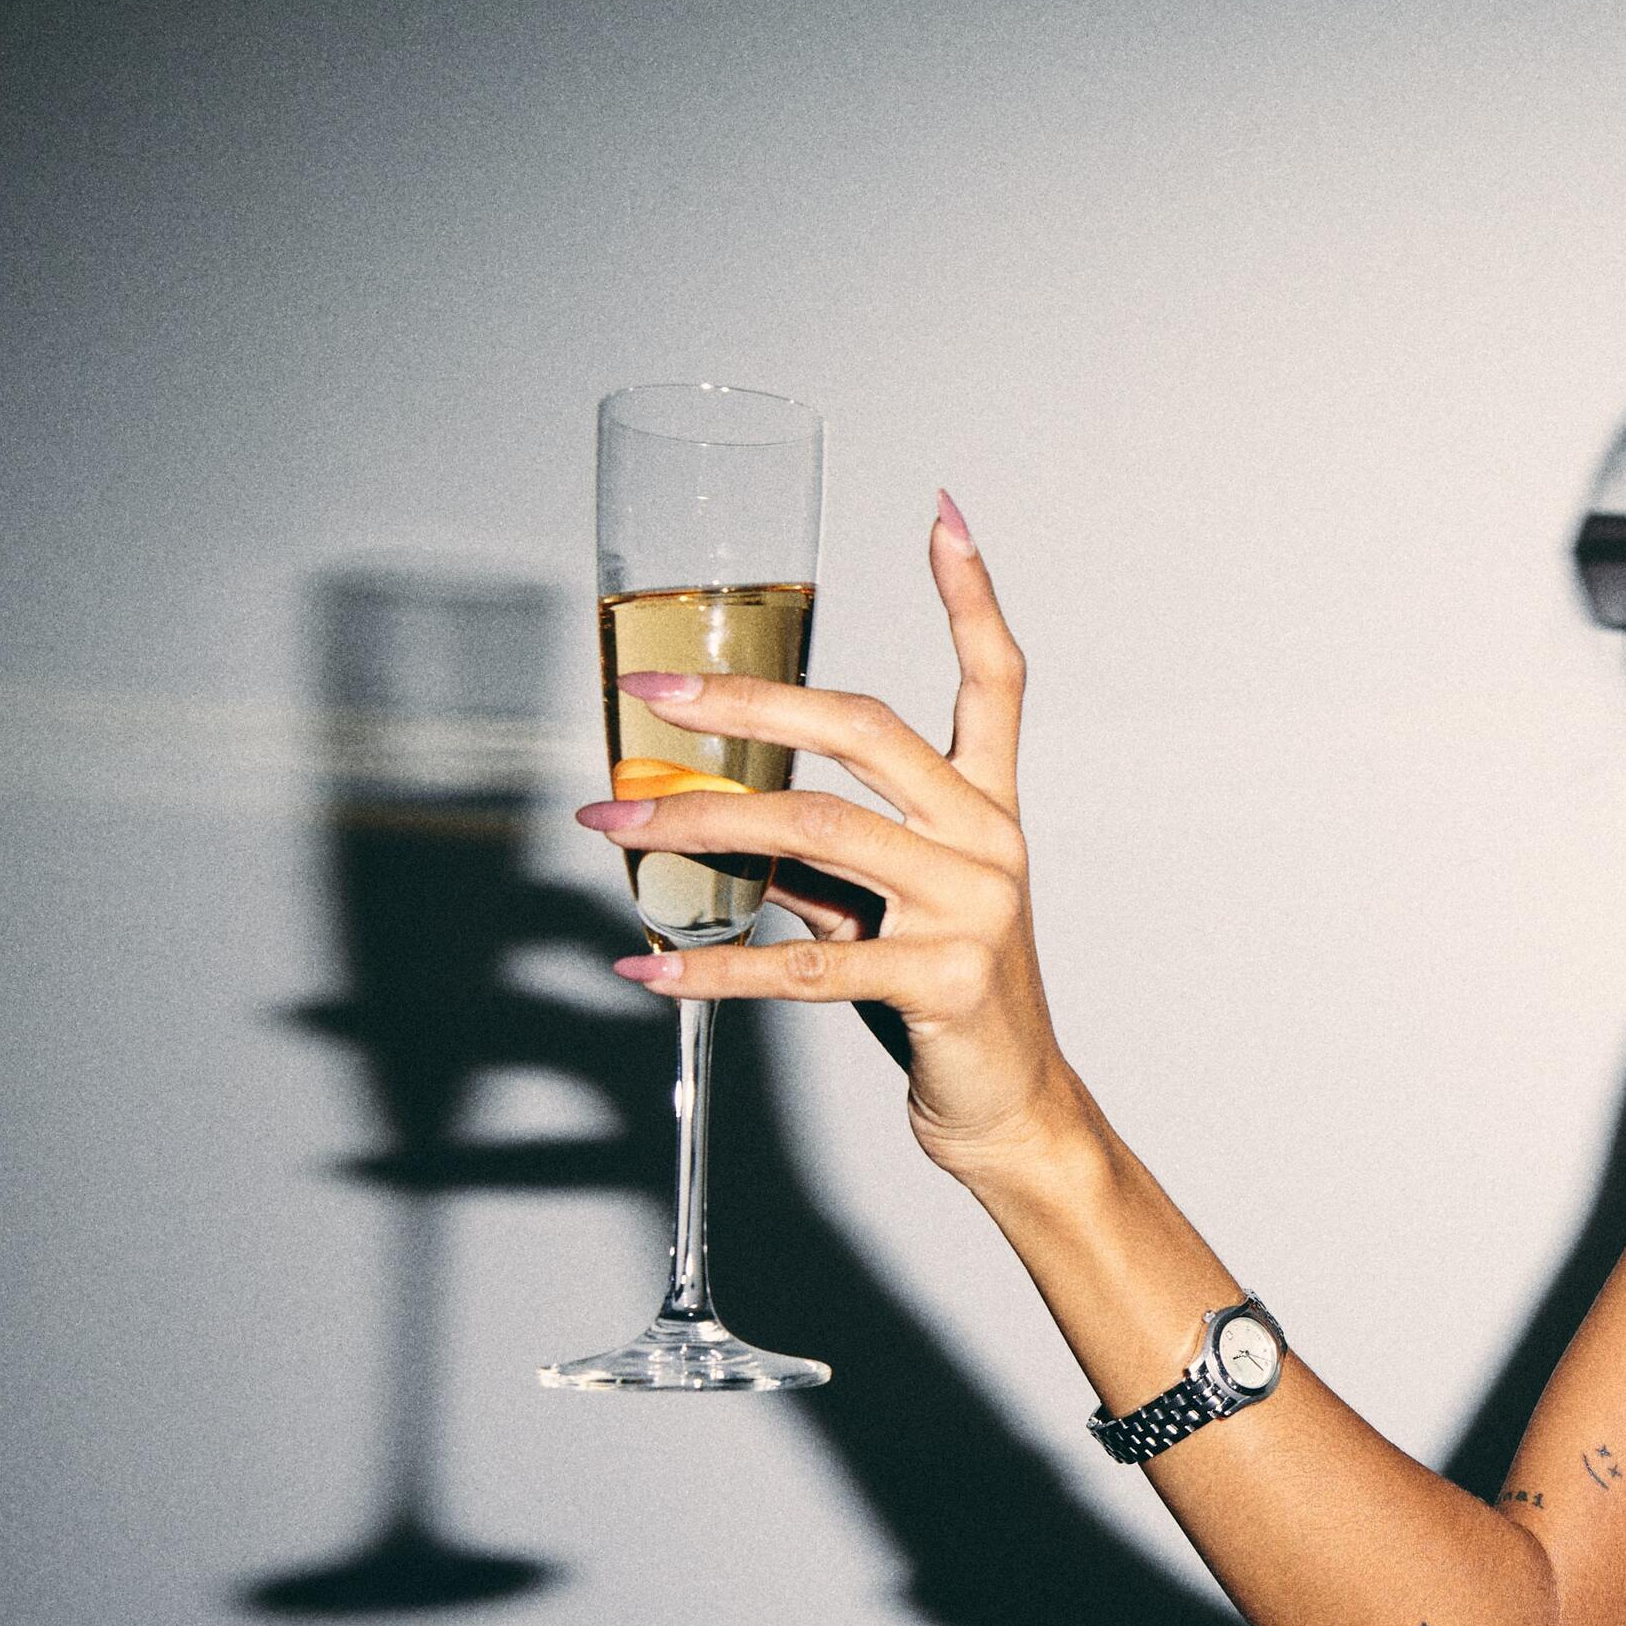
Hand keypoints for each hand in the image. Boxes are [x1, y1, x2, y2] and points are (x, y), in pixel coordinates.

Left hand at [576, 493, 1061, 1173]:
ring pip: (814, 834)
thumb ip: (824, 855)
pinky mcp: (945, 979)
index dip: (972, 594)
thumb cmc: (945, 998)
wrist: (1012, 1111)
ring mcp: (975, 907)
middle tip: (652, 697)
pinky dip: (713, 969)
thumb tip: (714, 818)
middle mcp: (989, 840)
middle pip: (865, 731)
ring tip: (612, 830)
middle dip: (747, 703)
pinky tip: (646, 964)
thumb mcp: (888, 907)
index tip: (943, 515)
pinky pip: (805, 961)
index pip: (997, 680)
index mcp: (987, 808)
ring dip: (696, 829)